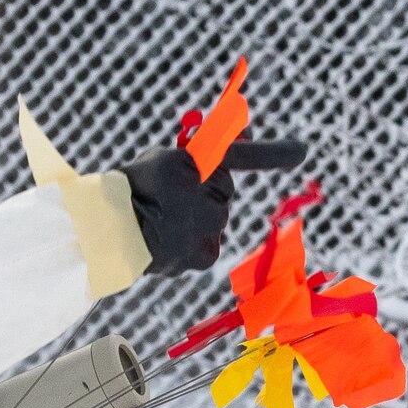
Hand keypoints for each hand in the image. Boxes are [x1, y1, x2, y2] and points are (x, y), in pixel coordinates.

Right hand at [120, 133, 308, 274]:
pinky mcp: (204, 256)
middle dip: (203, 192)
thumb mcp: (163, 159)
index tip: (301, 150)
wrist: (107, 234)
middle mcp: (208, 198)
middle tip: (169, 197)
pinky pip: (207, 244)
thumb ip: (196, 157)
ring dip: (195, 219)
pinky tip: (168, 240)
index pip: (239, 156)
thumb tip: (224, 151)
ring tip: (161, 221)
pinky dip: (193, 243)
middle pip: (221, 191)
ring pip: (214, 220)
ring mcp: (208, 230)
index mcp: (193, 166)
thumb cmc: (130, 190)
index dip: (272, 153)